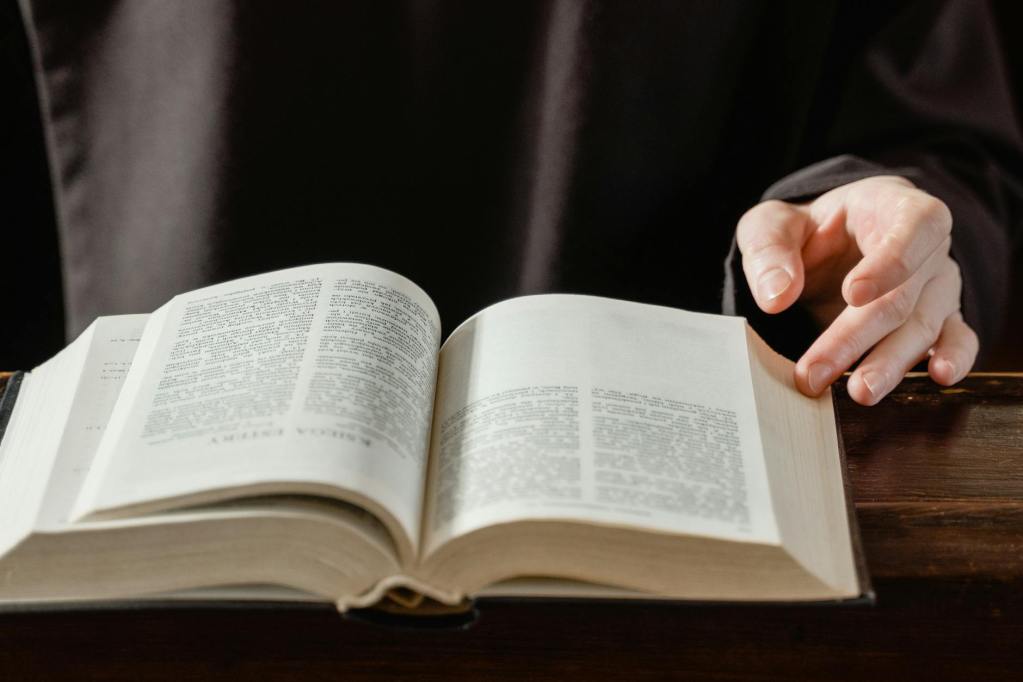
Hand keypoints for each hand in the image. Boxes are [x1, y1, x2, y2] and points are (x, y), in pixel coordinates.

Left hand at [736, 175, 977, 404]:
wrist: (827, 245)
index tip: (852, 294)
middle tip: (815, 373)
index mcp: (892, 207)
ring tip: (859, 392)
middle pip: (901, 296)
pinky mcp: (940, 318)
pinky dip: (954, 358)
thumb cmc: (806, 230)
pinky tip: (940, 377)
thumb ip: (769, 251)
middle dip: (855, 337)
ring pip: (923, 326)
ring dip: (890, 363)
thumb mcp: (772, 225)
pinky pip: (958, 338)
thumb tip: (776, 296)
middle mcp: (927, 246)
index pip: (913, 227)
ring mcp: (937, 285)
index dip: (890, 262)